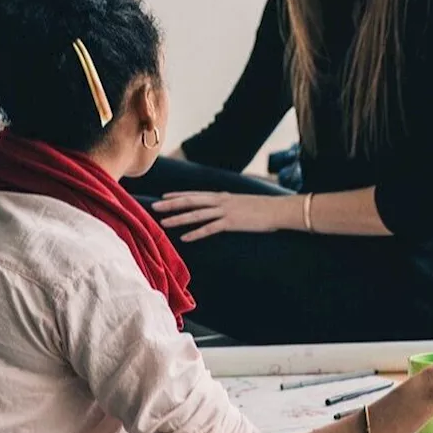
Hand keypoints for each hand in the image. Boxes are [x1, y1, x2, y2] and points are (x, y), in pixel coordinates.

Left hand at [152, 192, 293, 241]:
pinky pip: (210, 228)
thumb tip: (222, 210)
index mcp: (222, 196)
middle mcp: (221, 201)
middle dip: (171, 204)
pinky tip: (185, 238)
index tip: (163, 197)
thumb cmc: (262, 208)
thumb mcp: (242, 203)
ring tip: (164, 223)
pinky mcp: (232, 223)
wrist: (278, 209)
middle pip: (191, 201)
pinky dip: (196, 233)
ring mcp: (225, 211)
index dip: (178, 195)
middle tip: (154, 206)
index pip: (195, 194)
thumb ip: (229, 205)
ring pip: (196, 214)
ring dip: (179, 218)